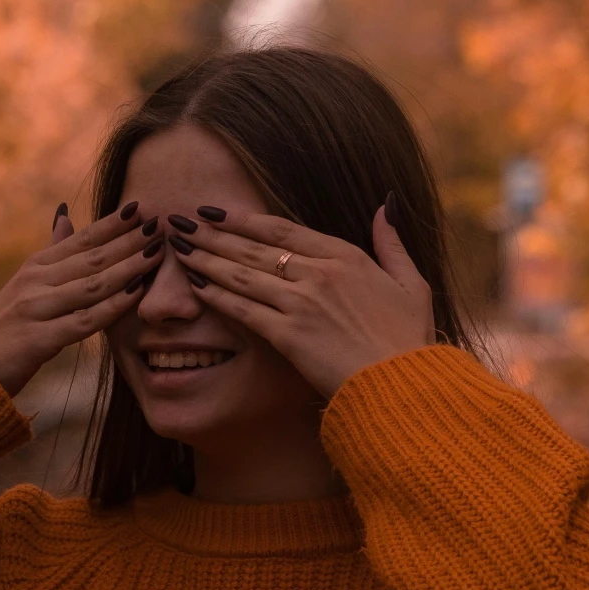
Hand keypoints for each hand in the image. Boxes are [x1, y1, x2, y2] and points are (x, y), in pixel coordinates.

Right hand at [0, 202, 161, 395]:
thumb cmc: (8, 324)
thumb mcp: (26, 282)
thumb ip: (52, 251)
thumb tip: (65, 214)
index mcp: (36, 265)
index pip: (82, 239)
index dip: (112, 224)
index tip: (141, 207)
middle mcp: (35, 282)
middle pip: (91, 258)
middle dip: (128, 241)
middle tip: (159, 225)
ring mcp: (36, 309)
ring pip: (91, 285)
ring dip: (127, 268)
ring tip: (156, 254)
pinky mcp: (39, 339)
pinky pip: (84, 321)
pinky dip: (112, 307)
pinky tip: (136, 295)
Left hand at [175, 204, 432, 398]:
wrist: (402, 384)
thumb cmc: (408, 340)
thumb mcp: (411, 283)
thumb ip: (392, 243)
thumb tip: (385, 205)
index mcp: (346, 256)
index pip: (282, 229)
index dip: (243, 219)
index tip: (215, 211)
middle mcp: (319, 273)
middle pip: (253, 247)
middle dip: (212, 233)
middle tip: (180, 223)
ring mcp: (301, 303)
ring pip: (241, 274)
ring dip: (205, 258)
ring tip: (178, 248)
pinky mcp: (288, 335)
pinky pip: (243, 309)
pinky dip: (216, 295)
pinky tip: (194, 285)